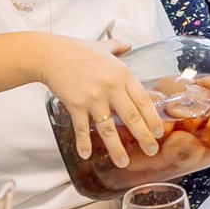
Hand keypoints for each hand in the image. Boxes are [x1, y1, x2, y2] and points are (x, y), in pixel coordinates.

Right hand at [40, 36, 162, 167]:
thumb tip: (128, 45)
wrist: (50, 54)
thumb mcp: (103, 46)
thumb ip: (117, 48)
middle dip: (143, 136)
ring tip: (124, 162)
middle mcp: (111, 88)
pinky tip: (86, 154)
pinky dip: (83, 142)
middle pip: (132, 117)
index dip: (153, 118)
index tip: (159, 131)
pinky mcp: (76, 105)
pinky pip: (82, 128)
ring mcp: (93, 98)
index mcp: (122, 74)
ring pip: (109, 128)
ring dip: (117, 148)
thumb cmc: (77, 50)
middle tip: (151, 151)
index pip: (143, 100)